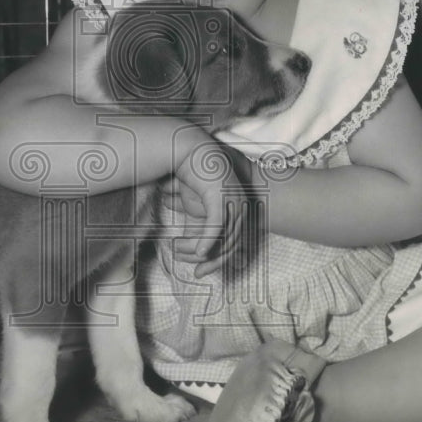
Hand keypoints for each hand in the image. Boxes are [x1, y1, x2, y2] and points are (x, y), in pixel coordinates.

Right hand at [168, 140, 253, 277]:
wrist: (188, 148)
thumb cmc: (191, 172)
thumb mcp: (195, 200)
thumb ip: (195, 218)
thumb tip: (189, 237)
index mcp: (237, 206)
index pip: (234, 241)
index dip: (218, 259)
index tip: (200, 270)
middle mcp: (239, 205)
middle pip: (232, 244)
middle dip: (213, 262)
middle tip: (195, 273)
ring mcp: (232, 201)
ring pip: (223, 238)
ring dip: (201, 251)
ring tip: (181, 254)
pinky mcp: (220, 197)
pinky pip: (216, 226)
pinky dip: (207, 242)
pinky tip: (197, 252)